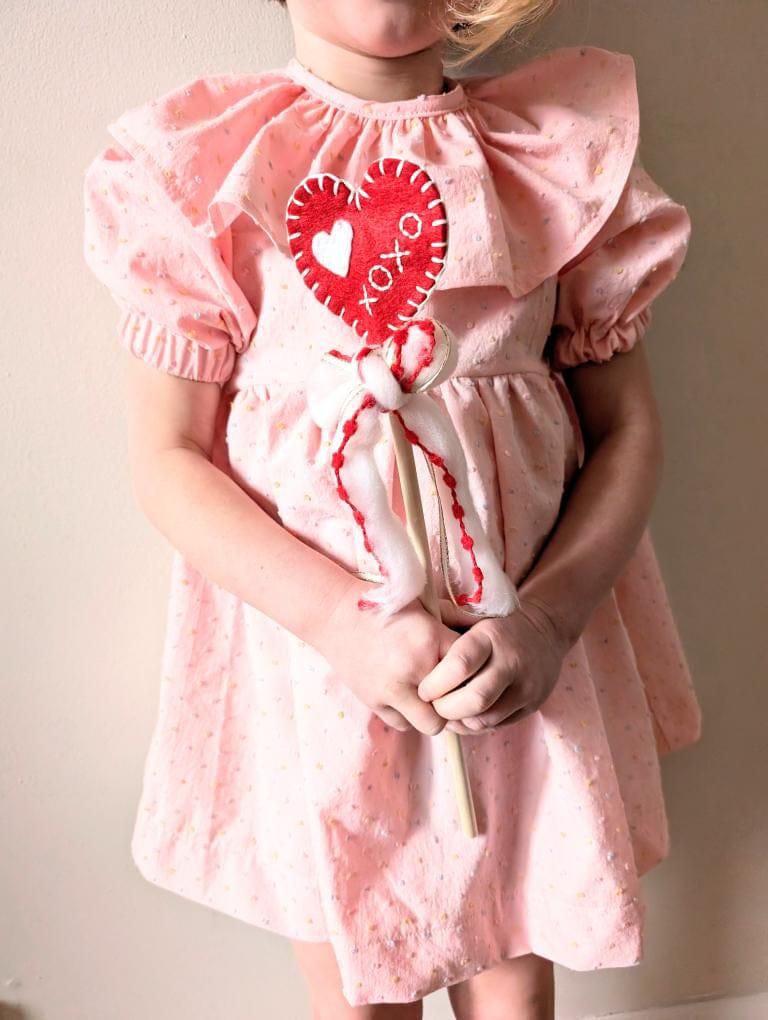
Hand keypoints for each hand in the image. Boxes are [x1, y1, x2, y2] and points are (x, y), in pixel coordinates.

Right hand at [316, 576, 460, 735]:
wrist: (336, 614)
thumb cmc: (383, 608)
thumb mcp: (423, 611)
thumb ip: (447, 634)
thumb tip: (478, 655)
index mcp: (432, 639)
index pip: (471, 671)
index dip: (473, 676)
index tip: (471, 675)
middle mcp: (416, 667)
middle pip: (456, 704)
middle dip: (456, 702)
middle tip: (452, 694)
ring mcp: (394, 688)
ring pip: (432, 723)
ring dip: (432, 713)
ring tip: (427, 697)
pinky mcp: (375, 702)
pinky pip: (403, 723)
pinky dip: (407, 715)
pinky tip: (403, 696)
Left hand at [417, 595, 571, 734]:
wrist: (544, 633)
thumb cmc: (494, 626)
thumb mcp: (471, 616)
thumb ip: (443, 622)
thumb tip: (408, 628)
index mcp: (491, 636)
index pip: (461, 664)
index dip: (435, 682)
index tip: (423, 688)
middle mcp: (511, 662)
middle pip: (474, 699)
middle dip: (445, 709)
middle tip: (431, 706)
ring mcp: (525, 686)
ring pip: (484, 718)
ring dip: (457, 722)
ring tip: (443, 712)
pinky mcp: (531, 706)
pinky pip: (495, 725)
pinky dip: (473, 725)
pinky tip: (462, 715)